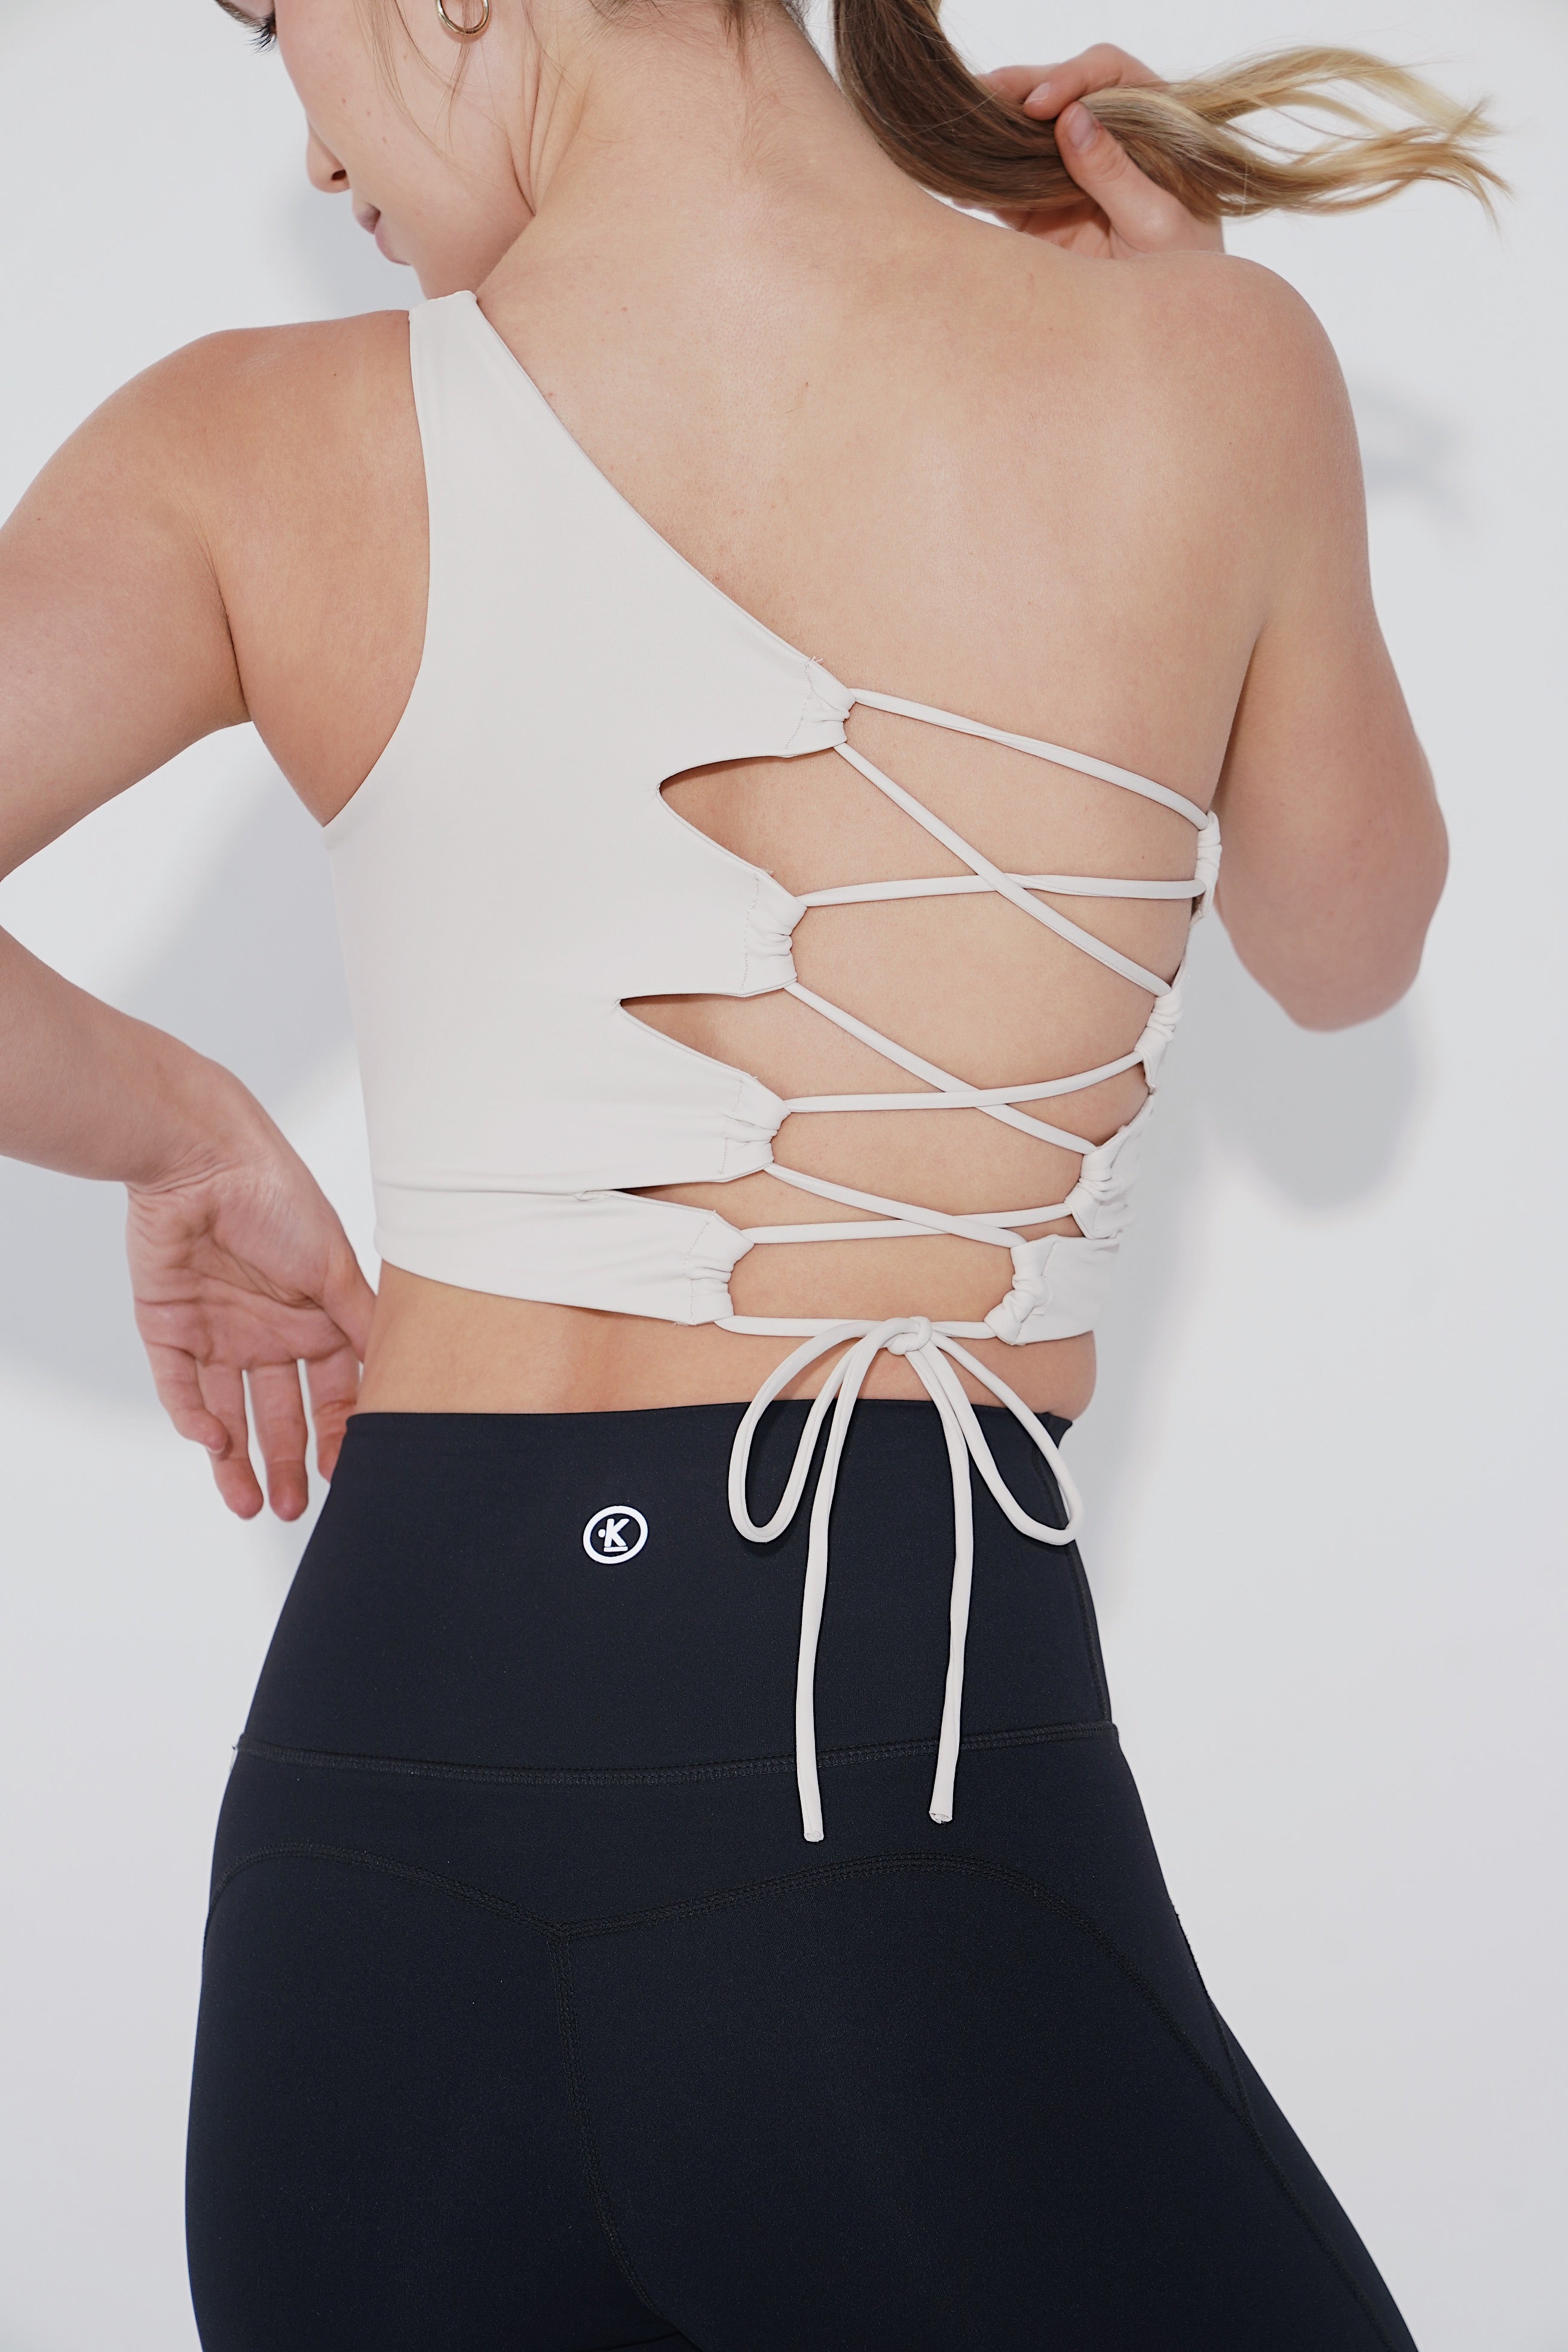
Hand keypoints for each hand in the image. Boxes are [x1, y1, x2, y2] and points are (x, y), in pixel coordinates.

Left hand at [127, 1098, 375, 1521]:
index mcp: (316, 1317)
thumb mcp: (336, 1269)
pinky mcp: (169, 1327)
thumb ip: (363, 1327)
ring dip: (240, 1461)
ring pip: (229, 1413)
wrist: (201, 1161)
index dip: (339, 1433)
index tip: (346, 1471)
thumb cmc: (279, 1200)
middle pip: (280, 1413)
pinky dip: (196, 1419)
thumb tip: (399, 1378)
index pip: (333, 1391)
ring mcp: (218, 1332)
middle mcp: (269, 1330)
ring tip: (252, 1505)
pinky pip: (180, 1387)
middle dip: (289, 1462)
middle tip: (296, 1508)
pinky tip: (215, 1443)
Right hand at [981, 46, 1223, 258]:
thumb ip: (1115, 172)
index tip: (1042, 105)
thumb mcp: (1157, 221)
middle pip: (1055, 95)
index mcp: (1150, 123)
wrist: (1164, 327)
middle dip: (1017, 92)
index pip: (1107, 75)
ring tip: (959, 136)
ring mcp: (1067, 174)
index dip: (1071, 78)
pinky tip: (960, 186)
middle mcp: (1104, 139)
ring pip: (1023, 136)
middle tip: (981, 96)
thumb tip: (1073, 120)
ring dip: (991, 134)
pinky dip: (980, 187)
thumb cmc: (1184, 269)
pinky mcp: (1037, 213)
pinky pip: (1003, 190)